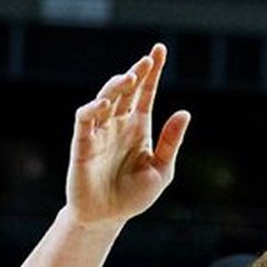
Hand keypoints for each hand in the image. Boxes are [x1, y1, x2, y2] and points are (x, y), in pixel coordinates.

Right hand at [65, 43, 189, 225]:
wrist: (107, 218)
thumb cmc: (135, 195)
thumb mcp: (162, 169)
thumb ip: (171, 142)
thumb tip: (184, 112)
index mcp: (139, 127)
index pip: (146, 93)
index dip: (153, 72)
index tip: (160, 49)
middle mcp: (119, 124)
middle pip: (126, 90)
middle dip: (136, 72)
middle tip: (148, 59)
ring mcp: (100, 132)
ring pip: (105, 99)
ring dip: (116, 86)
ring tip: (131, 76)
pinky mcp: (83, 144)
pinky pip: (85, 121)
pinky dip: (94, 109)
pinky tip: (107, 103)